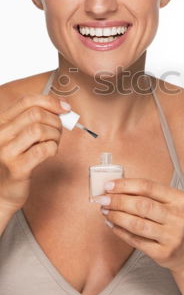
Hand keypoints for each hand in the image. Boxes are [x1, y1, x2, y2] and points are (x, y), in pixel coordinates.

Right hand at [0, 93, 66, 213]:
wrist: (2, 192)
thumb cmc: (16, 160)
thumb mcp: (19, 135)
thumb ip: (35, 120)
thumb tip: (63, 107)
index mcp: (1, 123)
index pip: (26, 101)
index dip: (50, 101)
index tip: (65, 108)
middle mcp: (0, 135)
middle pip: (36, 114)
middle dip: (55, 121)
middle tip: (58, 132)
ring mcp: (7, 152)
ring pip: (40, 130)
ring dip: (55, 135)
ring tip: (53, 143)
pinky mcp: (17, 168)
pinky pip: (44, 149)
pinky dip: (53, 148)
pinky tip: (50, 153)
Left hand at [93, 177, 183, 272]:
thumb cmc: (177, 222)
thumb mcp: (173, 204)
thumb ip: (151, 195)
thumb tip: (119, 188)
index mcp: (179, 199)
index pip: (148, 187)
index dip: (126, 185)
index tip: (109, 185)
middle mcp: (178, 216)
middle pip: (141, 205)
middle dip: (118, 201)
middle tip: (102, 199)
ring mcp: (171, 236)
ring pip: (137, 224)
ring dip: (116, 216)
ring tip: (105, 211)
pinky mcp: (163, 253)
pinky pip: (136, 241)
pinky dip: (120, 232)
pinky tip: (112, 225)